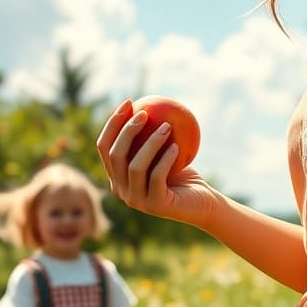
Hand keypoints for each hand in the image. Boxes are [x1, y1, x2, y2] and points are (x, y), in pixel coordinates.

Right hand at [96, 100, 216, 226]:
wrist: (202, 203)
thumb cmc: (184, 173)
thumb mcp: (166, 148)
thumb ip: (152, 132)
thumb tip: (146, 101)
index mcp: (117, 176)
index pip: (104, 147)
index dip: (112, 123)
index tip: (129, 102)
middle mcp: (120, 190)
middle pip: (115, 155)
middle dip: (127, 130)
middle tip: (145, 112)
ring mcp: (135, 200)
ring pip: (135, 166)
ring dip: (151, 143)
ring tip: (167, 126)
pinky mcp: (154, 205)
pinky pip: (157, 177)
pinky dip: (166, 160)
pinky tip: (177, 146)